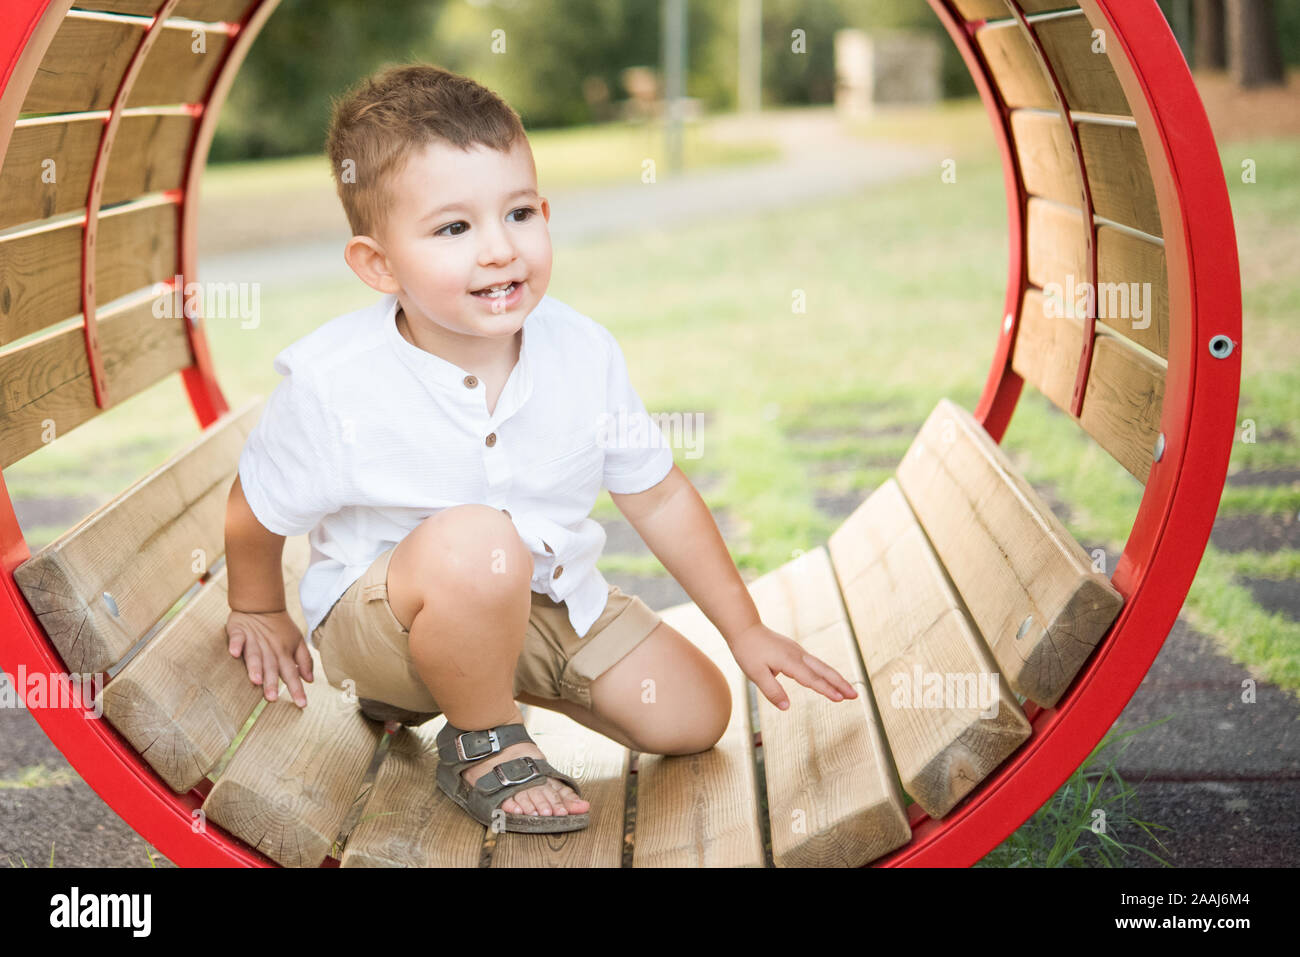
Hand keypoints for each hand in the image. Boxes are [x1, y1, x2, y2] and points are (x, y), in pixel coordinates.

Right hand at [226, 609, 313, 707]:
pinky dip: (236, 645)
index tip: (302, 704)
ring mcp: (254, 640)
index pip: (292, 674)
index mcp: (284, 654)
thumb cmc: (280, 628)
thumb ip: (304, 661)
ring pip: (255, 656)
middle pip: (271, 668)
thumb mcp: (297, 642)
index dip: (297, 688)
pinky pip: (237, 639)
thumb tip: (311, 680)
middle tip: (272, 699)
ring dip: (255, 667)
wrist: (262, 604)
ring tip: (255, 680)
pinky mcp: (239, 632)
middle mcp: (270, 650)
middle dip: (271, 683)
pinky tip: (234, 653)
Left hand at [727, 622, 858, 710]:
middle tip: (855, 695)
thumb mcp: (755, 674)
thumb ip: (772, 691)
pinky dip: (825, 672)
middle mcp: (798, 655)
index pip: (812, 679)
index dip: (826, 690)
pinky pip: (814, 663)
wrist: (745, 628)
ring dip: (835, 678)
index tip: (840, 699)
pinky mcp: (795, 651)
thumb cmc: (748, 651)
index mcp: (789, 661)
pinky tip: (828, 679)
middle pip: (824, 670)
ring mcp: (798, 651)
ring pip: (821, 666)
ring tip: (847, 690)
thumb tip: (786, 707)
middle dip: (840, 683)